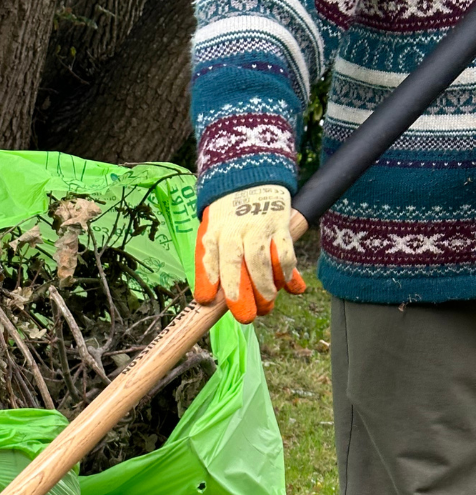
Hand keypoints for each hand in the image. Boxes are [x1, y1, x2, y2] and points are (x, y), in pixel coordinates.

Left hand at [194, 185, 305, 323]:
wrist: (250, 177)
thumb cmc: (227, 218)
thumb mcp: (211, 234)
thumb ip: (211, 264)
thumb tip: (208, 300)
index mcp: (212, 234)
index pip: (207, 260)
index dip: (207, 281)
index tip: (206, 300)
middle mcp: (233, 230)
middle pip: (235, 264)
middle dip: (240, 293)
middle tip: (246, 317)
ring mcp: (258, 227)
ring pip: (262, 261)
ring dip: (265, 287)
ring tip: (267, 306)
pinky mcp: (280, 225)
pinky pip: (285, 253)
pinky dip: (287, 273)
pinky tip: (288, 287)